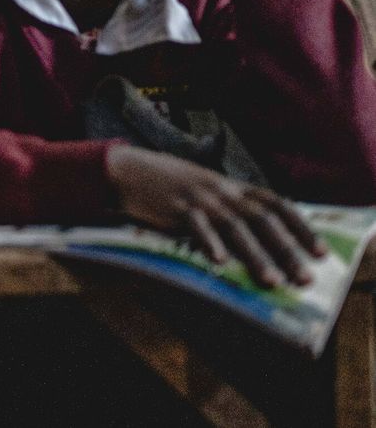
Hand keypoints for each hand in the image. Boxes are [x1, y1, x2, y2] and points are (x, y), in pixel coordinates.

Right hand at [105, 144, 324, 287]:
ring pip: (235, 226)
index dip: (301, 228)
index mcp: (233, 186)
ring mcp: (200, 198)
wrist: (131, 169)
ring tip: (271, 281)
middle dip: (286, 250)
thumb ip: (232, 208)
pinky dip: (209, 243)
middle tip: (303, 278)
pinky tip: (219, 262)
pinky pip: (197, 226)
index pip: (277, 204)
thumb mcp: (208, 190)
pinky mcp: (176, 207)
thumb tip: (261, 240)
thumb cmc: (172, 185)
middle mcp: (222, 190)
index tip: (320, 253)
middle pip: (262, 219)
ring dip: (255, 255)